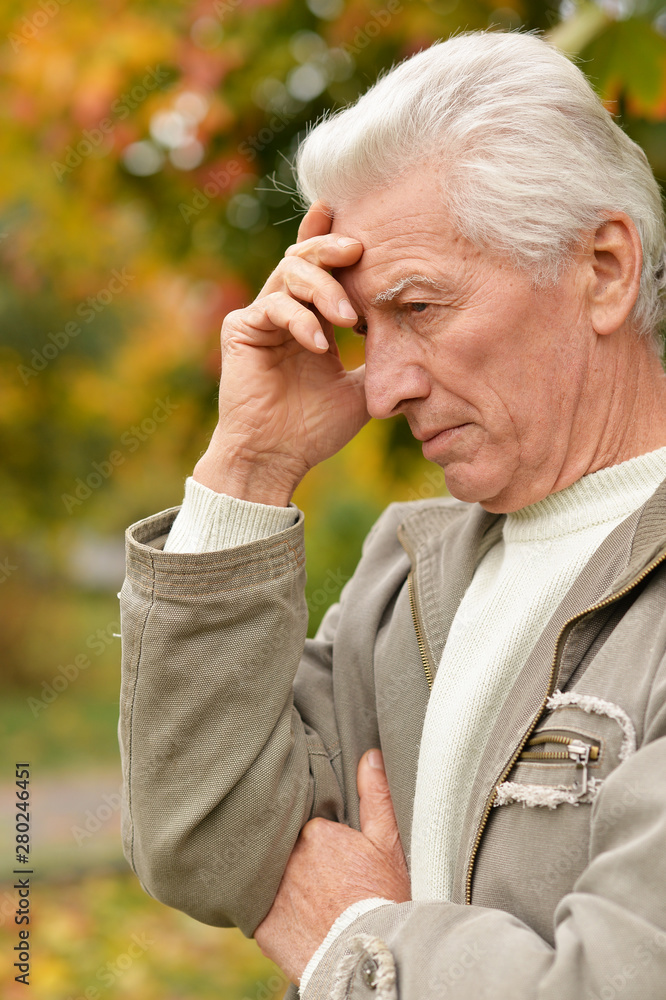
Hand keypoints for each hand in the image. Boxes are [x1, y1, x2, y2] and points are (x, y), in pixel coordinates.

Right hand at [194, 202, 368, 504]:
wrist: (277, 458)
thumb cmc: (314, 430)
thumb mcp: (362, 390)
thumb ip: (382, 362)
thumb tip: (425, 351)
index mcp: (312, 319)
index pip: (324, 269)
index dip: (335, 239)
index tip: (362, 219)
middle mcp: (285, 311)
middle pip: (305, 258)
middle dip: (332, 249)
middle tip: (359, 249)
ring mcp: (261, 318)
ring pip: (289, 273)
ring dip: (322, 287)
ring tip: (346, 317)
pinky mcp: (241, 330)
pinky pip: (272, 306)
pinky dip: (300, 320)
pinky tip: (320, 343)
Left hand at [253, 750, 410, 984]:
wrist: (370, 957)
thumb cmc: (384, 898)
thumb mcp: (387, 842)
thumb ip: (375, 795)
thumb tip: (370, 755)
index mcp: (315, 831)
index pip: (307, 826)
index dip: (319, 839)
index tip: (332, 856)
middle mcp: (287, 856)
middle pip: (287, 850)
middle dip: (296, 858)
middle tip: (320, 881)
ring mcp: (272, 891)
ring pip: (270, 877)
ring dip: (280, 883)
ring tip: (306, 901)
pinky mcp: (263, 927)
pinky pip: (260, 913)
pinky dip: (273, 915)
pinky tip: (292, 922)